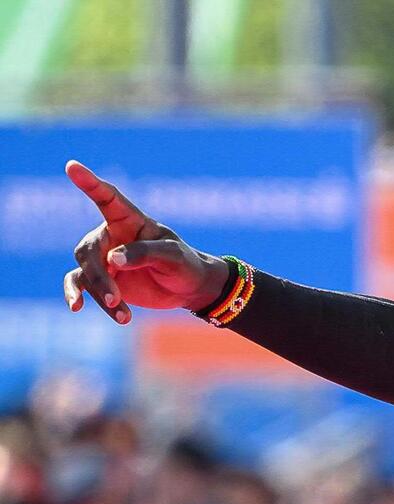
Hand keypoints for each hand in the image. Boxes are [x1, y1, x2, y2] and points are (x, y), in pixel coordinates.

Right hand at [61, 160, 231, 323]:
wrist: (189, 288)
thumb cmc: (185, 264)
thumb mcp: (173, 256)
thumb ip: (144, 253)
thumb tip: (112, 259)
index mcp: (129, 220)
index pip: (107, 197)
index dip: (89, 182)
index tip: (72, 166)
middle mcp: (110, 235)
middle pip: (89, 251)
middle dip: (99, 276)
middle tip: (114, 298)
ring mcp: (103, 258)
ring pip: (85, 273)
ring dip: (99, 294)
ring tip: (122, 315)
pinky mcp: (101, 279)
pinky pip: (80, 285)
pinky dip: (78, 297)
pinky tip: (77, 308)